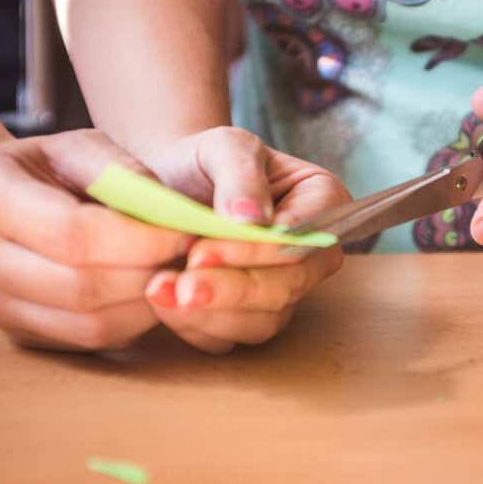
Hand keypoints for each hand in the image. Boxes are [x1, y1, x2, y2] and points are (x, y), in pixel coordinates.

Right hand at [0, 130, 193, 350]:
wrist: (0, 195)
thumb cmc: (51, 165)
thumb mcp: (84, 146)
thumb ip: (126, 173)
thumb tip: (173, 216)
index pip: (72, 233)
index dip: (139, 239)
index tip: (184, 232)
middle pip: (80, 286)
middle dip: (147, 274)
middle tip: (186, 256)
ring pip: (87, 323)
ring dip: (146, 303)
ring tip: (172, 272)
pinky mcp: (13, 329)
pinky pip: (86, 341)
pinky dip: (130, 321)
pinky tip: (147, 291)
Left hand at [137, 127, 349, 353]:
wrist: (169, 184)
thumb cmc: (204, 160)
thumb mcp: (223, 146)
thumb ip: (241, 175)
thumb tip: (255, 218)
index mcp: (323, 202)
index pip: (302, 238)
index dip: (255, 251)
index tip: (201, 251)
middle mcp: (313, 253)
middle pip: (289, 286)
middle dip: (233, 289)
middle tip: (182, 286)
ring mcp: (286, 289)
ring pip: (264, 320)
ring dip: (211, 314)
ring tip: (159, 291)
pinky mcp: (251, 316)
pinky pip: (233, 337)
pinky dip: (196, 326)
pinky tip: (162, 303)